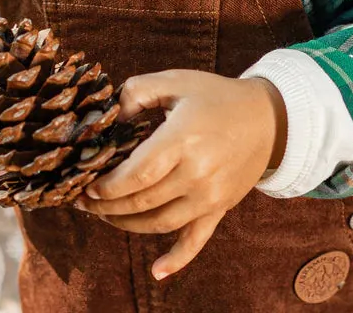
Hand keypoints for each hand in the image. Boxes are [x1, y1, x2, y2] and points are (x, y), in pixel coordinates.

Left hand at [73, 70, 285, 279]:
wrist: (267, 119)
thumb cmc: (216, 96)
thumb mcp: (176, 81)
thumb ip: (138, 91)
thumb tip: (111, 115)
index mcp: (184, 139)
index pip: (137, 173)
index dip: (108, 185)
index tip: (87, 185)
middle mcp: (197, 173)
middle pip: (143, 201)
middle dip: (108, 206)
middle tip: (85, 201)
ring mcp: (210, 196)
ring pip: (160, 223)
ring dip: (127, 225)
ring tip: (105, 216)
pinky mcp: (220, 209)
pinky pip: (196, 241)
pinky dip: (176, 260)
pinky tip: (156, 272)